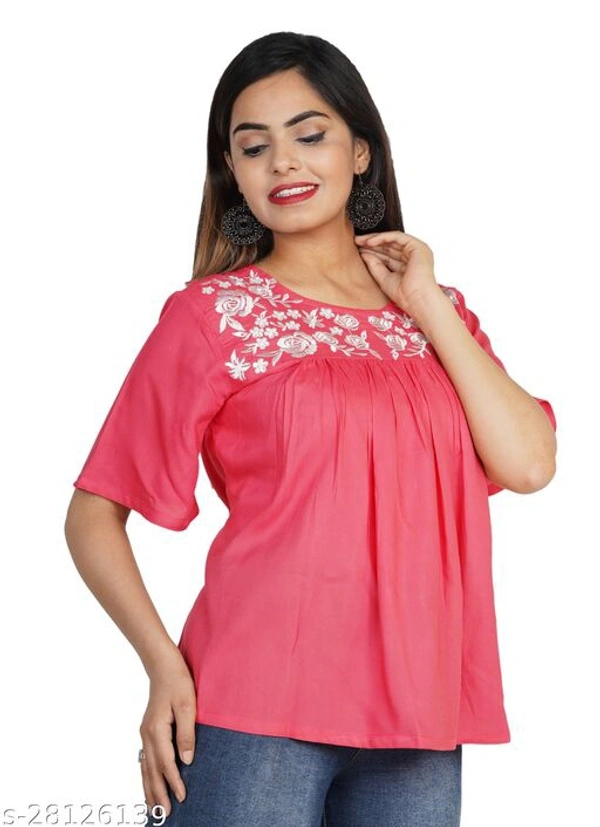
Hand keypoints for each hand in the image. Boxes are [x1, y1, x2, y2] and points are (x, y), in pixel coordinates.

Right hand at [140, 648, 196, 818]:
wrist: (163, 666)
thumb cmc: (178, 682)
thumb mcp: (189, 705)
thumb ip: (187, 733)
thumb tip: (186, 761)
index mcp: (157, 729)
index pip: (166, 763)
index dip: (173, 781)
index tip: (182, 797)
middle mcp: (147, 734)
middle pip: (151, 770)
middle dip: (158, 793)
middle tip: (166, 813)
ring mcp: (145, 733)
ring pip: (145, 767)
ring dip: (149, 788)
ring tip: (153, 808)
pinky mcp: (147, 731)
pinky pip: (144, 759)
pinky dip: (145, 774)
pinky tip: (148, 783)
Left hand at [355, 230, 440, 314]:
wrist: (416, 300)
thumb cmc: (405, 295)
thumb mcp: (383, 278)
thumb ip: (374, 265)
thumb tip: (363, 254)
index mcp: (408, 265)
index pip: (388, 254)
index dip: (373, 251)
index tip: (359, 250)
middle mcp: (413, 256)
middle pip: (390, 246)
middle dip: (372, 243)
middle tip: (356, 242)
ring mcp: (417, 250)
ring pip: (393, 240)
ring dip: (376, 239)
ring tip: (360, 241)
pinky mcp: (417, 246)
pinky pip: (397, 237)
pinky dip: (383, 238)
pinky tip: (370, 241)